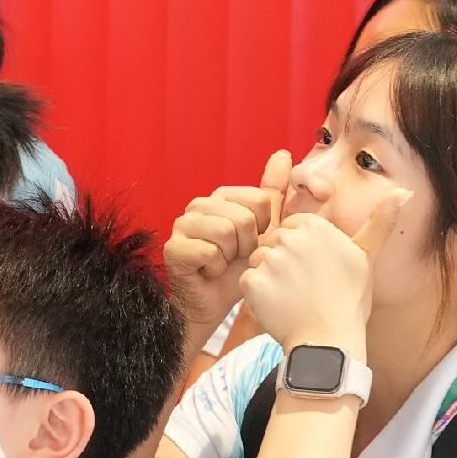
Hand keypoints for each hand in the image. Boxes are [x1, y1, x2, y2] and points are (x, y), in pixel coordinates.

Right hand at [163, 155, 288, 337]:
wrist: (213, 304)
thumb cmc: (238, 268)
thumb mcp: (265, 230)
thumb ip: (274, 194)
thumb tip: (283, 154)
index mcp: (221, 196)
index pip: (260, 200)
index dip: (264, 229)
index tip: (251, 243)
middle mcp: (198, 205)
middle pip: (244, 217)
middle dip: (248, 245)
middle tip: (235, 257)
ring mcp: (182, 225)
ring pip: (226, 232)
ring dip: (231, 257)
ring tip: (222, 263)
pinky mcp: (173, 248)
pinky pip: (210, 252)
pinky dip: (216, 269)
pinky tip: (208, 272)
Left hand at [234, 194, 399, 359]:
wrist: (331, 341)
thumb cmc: (349, 301)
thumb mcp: (366, 258)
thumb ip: (379, 223)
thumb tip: (402, 192)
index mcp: (315, 227)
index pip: (293, 226)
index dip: (300, 249)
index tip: (313, 270)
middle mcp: (291, 237)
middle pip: (273, 241)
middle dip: (282, 261)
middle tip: (303, 286)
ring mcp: (270, 260)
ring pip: (258, 261)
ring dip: (269, 278)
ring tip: (291, 297)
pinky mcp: (253, 282)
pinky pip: (248, 282)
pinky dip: (258, 296)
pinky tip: (278, 307)